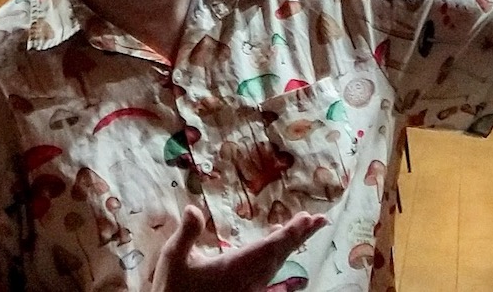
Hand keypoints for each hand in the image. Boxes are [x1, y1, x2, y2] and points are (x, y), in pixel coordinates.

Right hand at [156, 205, 324, 291]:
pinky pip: (269, 278)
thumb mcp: (173, 260)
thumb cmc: (173, 289)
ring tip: (305, 231)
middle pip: (279, 256)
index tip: (307, 219)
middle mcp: (248, 281)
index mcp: (234, 268)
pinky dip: (278, 262)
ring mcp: (249, 291)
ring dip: (291, 247)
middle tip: (319, 220)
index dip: (289, 233)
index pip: (269, 248)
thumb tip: (193, 208)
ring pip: (276, 267)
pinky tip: (281, 256)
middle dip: (299, 236)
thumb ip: (186, 234)